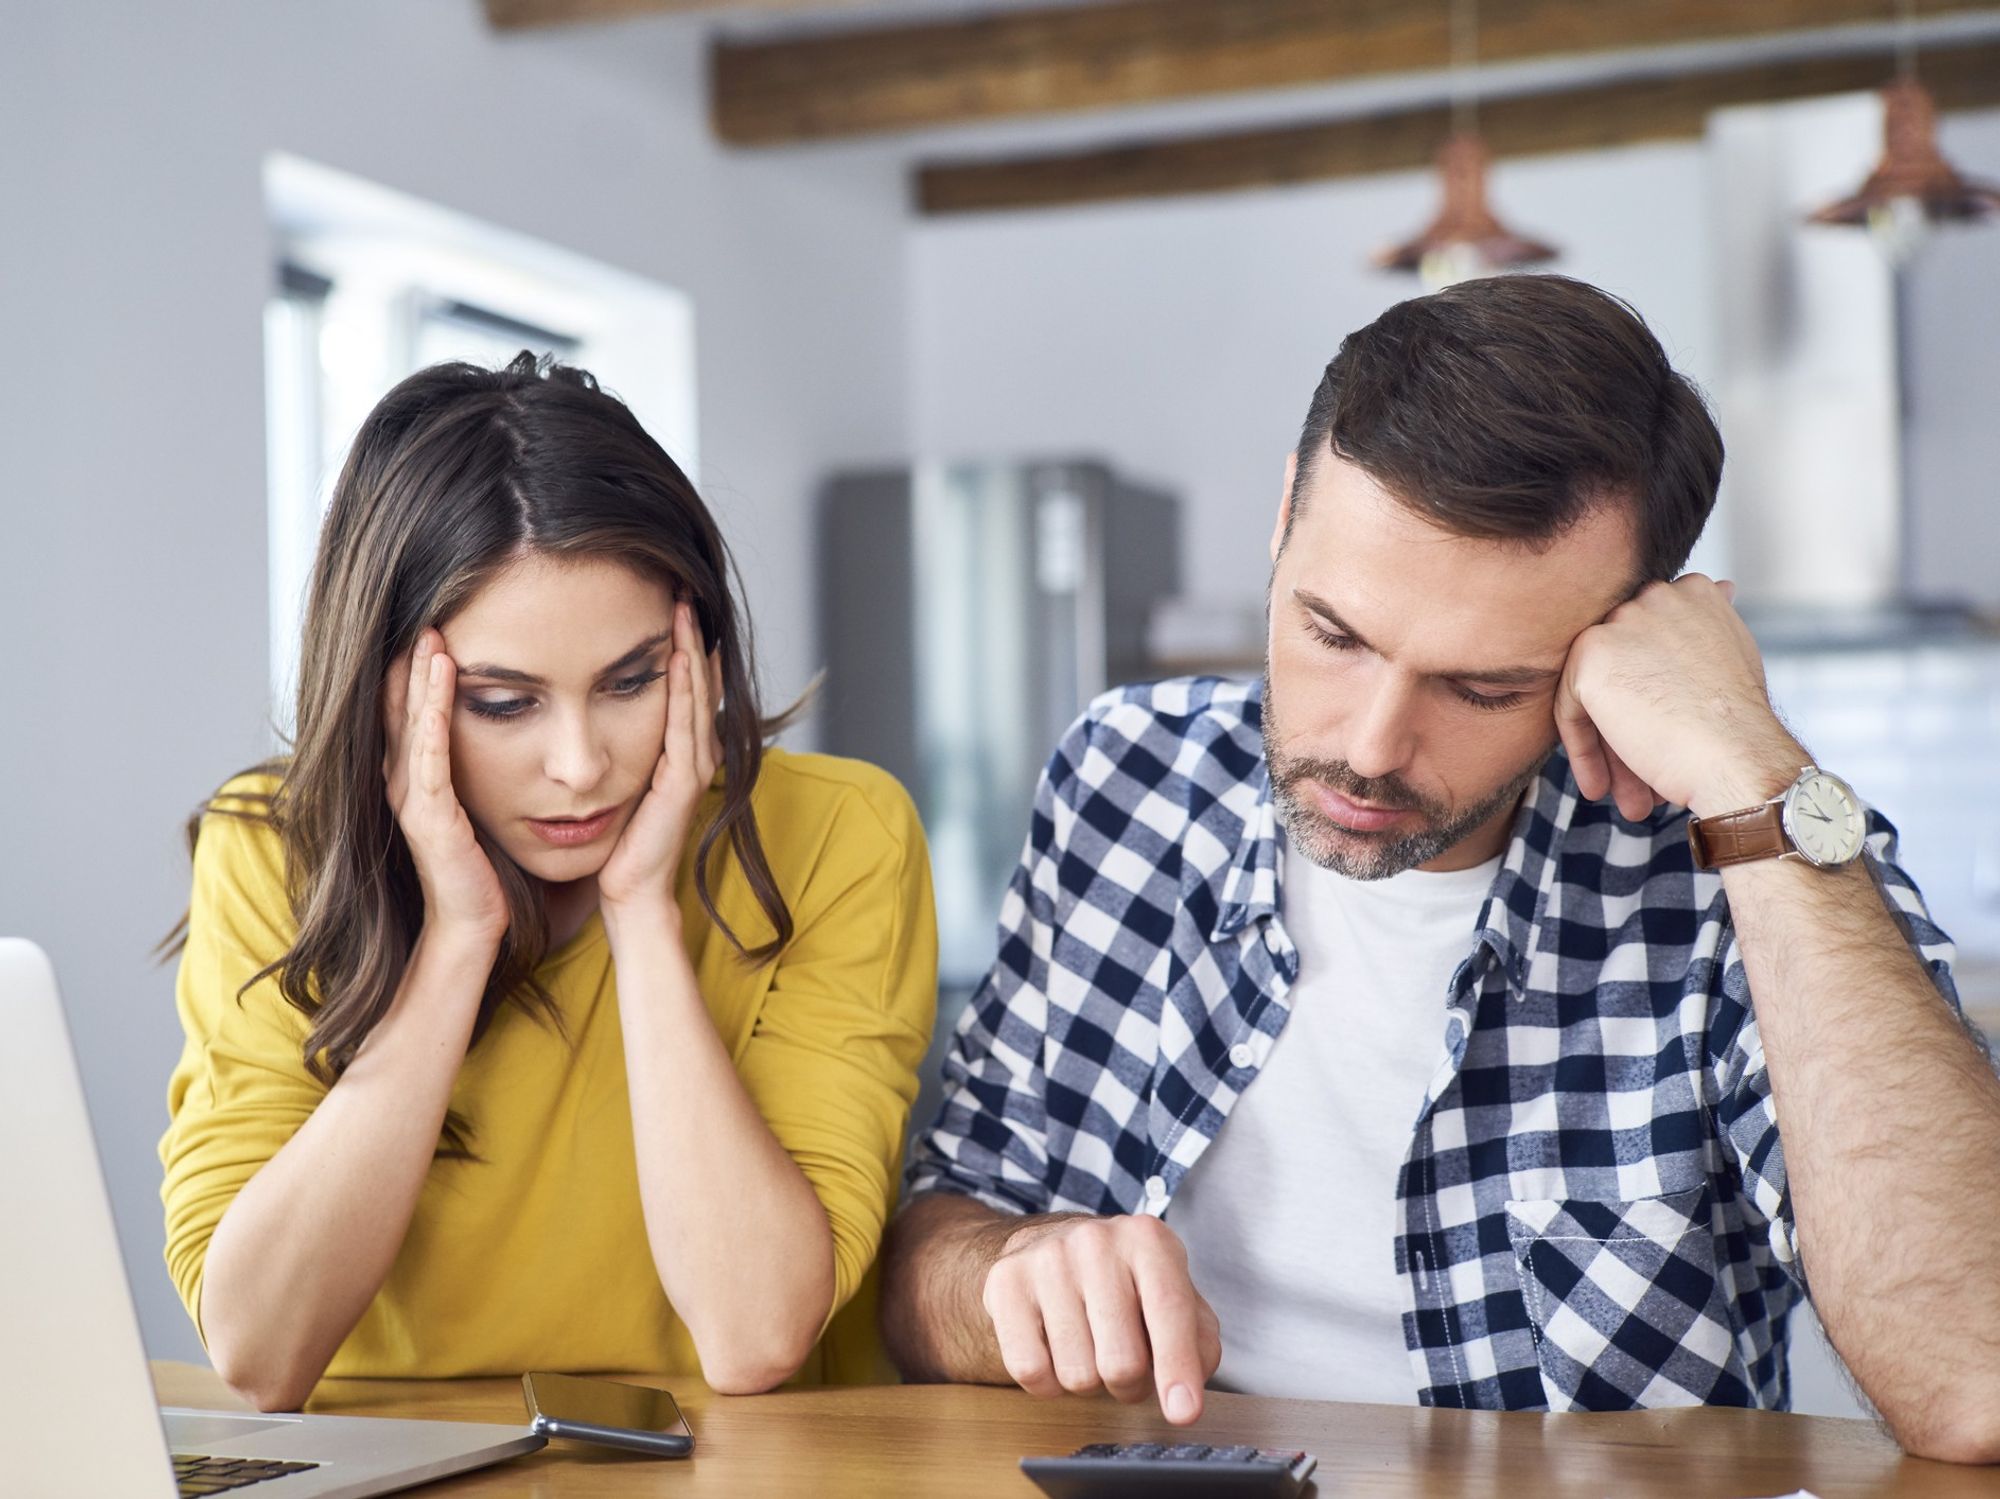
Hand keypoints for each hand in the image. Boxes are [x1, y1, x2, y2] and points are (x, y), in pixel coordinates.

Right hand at [381, 629, 509, 943]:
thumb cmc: (481, 867)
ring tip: (431, 637)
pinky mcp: (429, 817)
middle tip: (426, 614)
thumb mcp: (477, 805)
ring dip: (420, 679)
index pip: (412, 710)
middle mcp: (405, 781)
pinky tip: (440, 689)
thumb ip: (476, 769)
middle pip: (403, 707)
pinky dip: (433, 719)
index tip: (433, 625)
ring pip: (413, 725)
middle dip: (413, 661)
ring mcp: (412, 798)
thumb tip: (504, 731)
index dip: (416, 669)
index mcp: (418, 777)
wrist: (474, 922)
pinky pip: (430, 758)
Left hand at [597, 600, 722, 921]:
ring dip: (689, 649)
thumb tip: (591, 710)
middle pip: (695, 681)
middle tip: (682, 586)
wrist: (626, 891)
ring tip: (682, 607)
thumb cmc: (616, 842)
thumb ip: (615, 747)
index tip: (667, 600)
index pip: (682, 686)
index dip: (678, 644)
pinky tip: (678, 657)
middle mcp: (691, 753)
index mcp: (675, 750)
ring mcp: (691, 767)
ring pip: (693, 695)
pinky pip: (684, 725)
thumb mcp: (616, 782)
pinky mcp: (683, 783)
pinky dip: (683, 689)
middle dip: (689, 634)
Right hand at [982, 1214, 1222, 1425]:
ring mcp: (1046, 1259)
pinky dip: (1048, 1382)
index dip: (1178, 1368)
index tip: (1183, 1412)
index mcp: (1148, 1239)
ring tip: (1088, 1347)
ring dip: (1089, 1383)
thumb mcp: (1172, 1295)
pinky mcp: (1004, 1283)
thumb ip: (1197, 1341)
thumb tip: (1185, 1392)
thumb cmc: (1122, 1282)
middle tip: (1126, 1366)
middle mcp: (1095, 1241)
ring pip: (1076, 1376)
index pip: (1169, 1312)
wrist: (1045, 1247)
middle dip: (1130, 1386)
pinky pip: (1030, 1371)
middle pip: (1122, 1362)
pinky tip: (1054, 1351)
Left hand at [1553, 575, 1802, 820]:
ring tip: (1630, 795)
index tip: (1665, 730)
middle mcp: (1655, 596)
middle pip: (1620, 668)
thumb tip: (1722, 589)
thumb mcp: (1732, 658)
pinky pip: (1570, 708)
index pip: (1647, 644)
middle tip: (1644, 773)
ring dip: (1610, 746)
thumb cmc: (1741, 726)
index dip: (1652, 693)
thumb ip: (1709, 626)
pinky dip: (1583, 749)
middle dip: (1631, 723)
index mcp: (1692, 592)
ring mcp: (1621, 622)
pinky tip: (1601, 787)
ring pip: (1595, 691)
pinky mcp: (1591, 656)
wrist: (1740, 759)